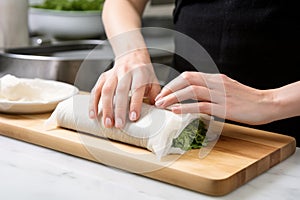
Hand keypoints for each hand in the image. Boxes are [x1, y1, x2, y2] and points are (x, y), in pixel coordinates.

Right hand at [89, 49, 160, 127]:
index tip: (133, 117)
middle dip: (119, 110)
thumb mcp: (153, 81)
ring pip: (106, 91)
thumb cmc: (143, 72)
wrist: (132, 56)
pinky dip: (93, 103)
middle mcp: (125, 73)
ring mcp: (112, 74)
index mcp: (140, 73)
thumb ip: (155, 95)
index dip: (135, 104)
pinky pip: (96, 90)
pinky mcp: (103, 77)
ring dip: (105, 108)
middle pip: (120, 91)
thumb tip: (157, 108)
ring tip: (107, 123)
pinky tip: (93, 115)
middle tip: (118, 125)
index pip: (137, 89)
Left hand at [155, 72, 276, 124]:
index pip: (189, 75)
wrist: (267, 104)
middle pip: (187, 80)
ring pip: (191, 91)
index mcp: (216, 78)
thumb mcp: (227, 89)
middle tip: (158, 99)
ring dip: (174, 97)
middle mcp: (216, 83)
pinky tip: (175, 111)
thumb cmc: (247, 99)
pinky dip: (186, 107)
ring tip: (162, 105)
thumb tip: (195, 96)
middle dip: (170, 89)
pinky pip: (201, 106)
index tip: (165, 92)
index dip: (174, 83)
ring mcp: (220, 94)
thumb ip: (212, 90)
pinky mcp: (224, 108)